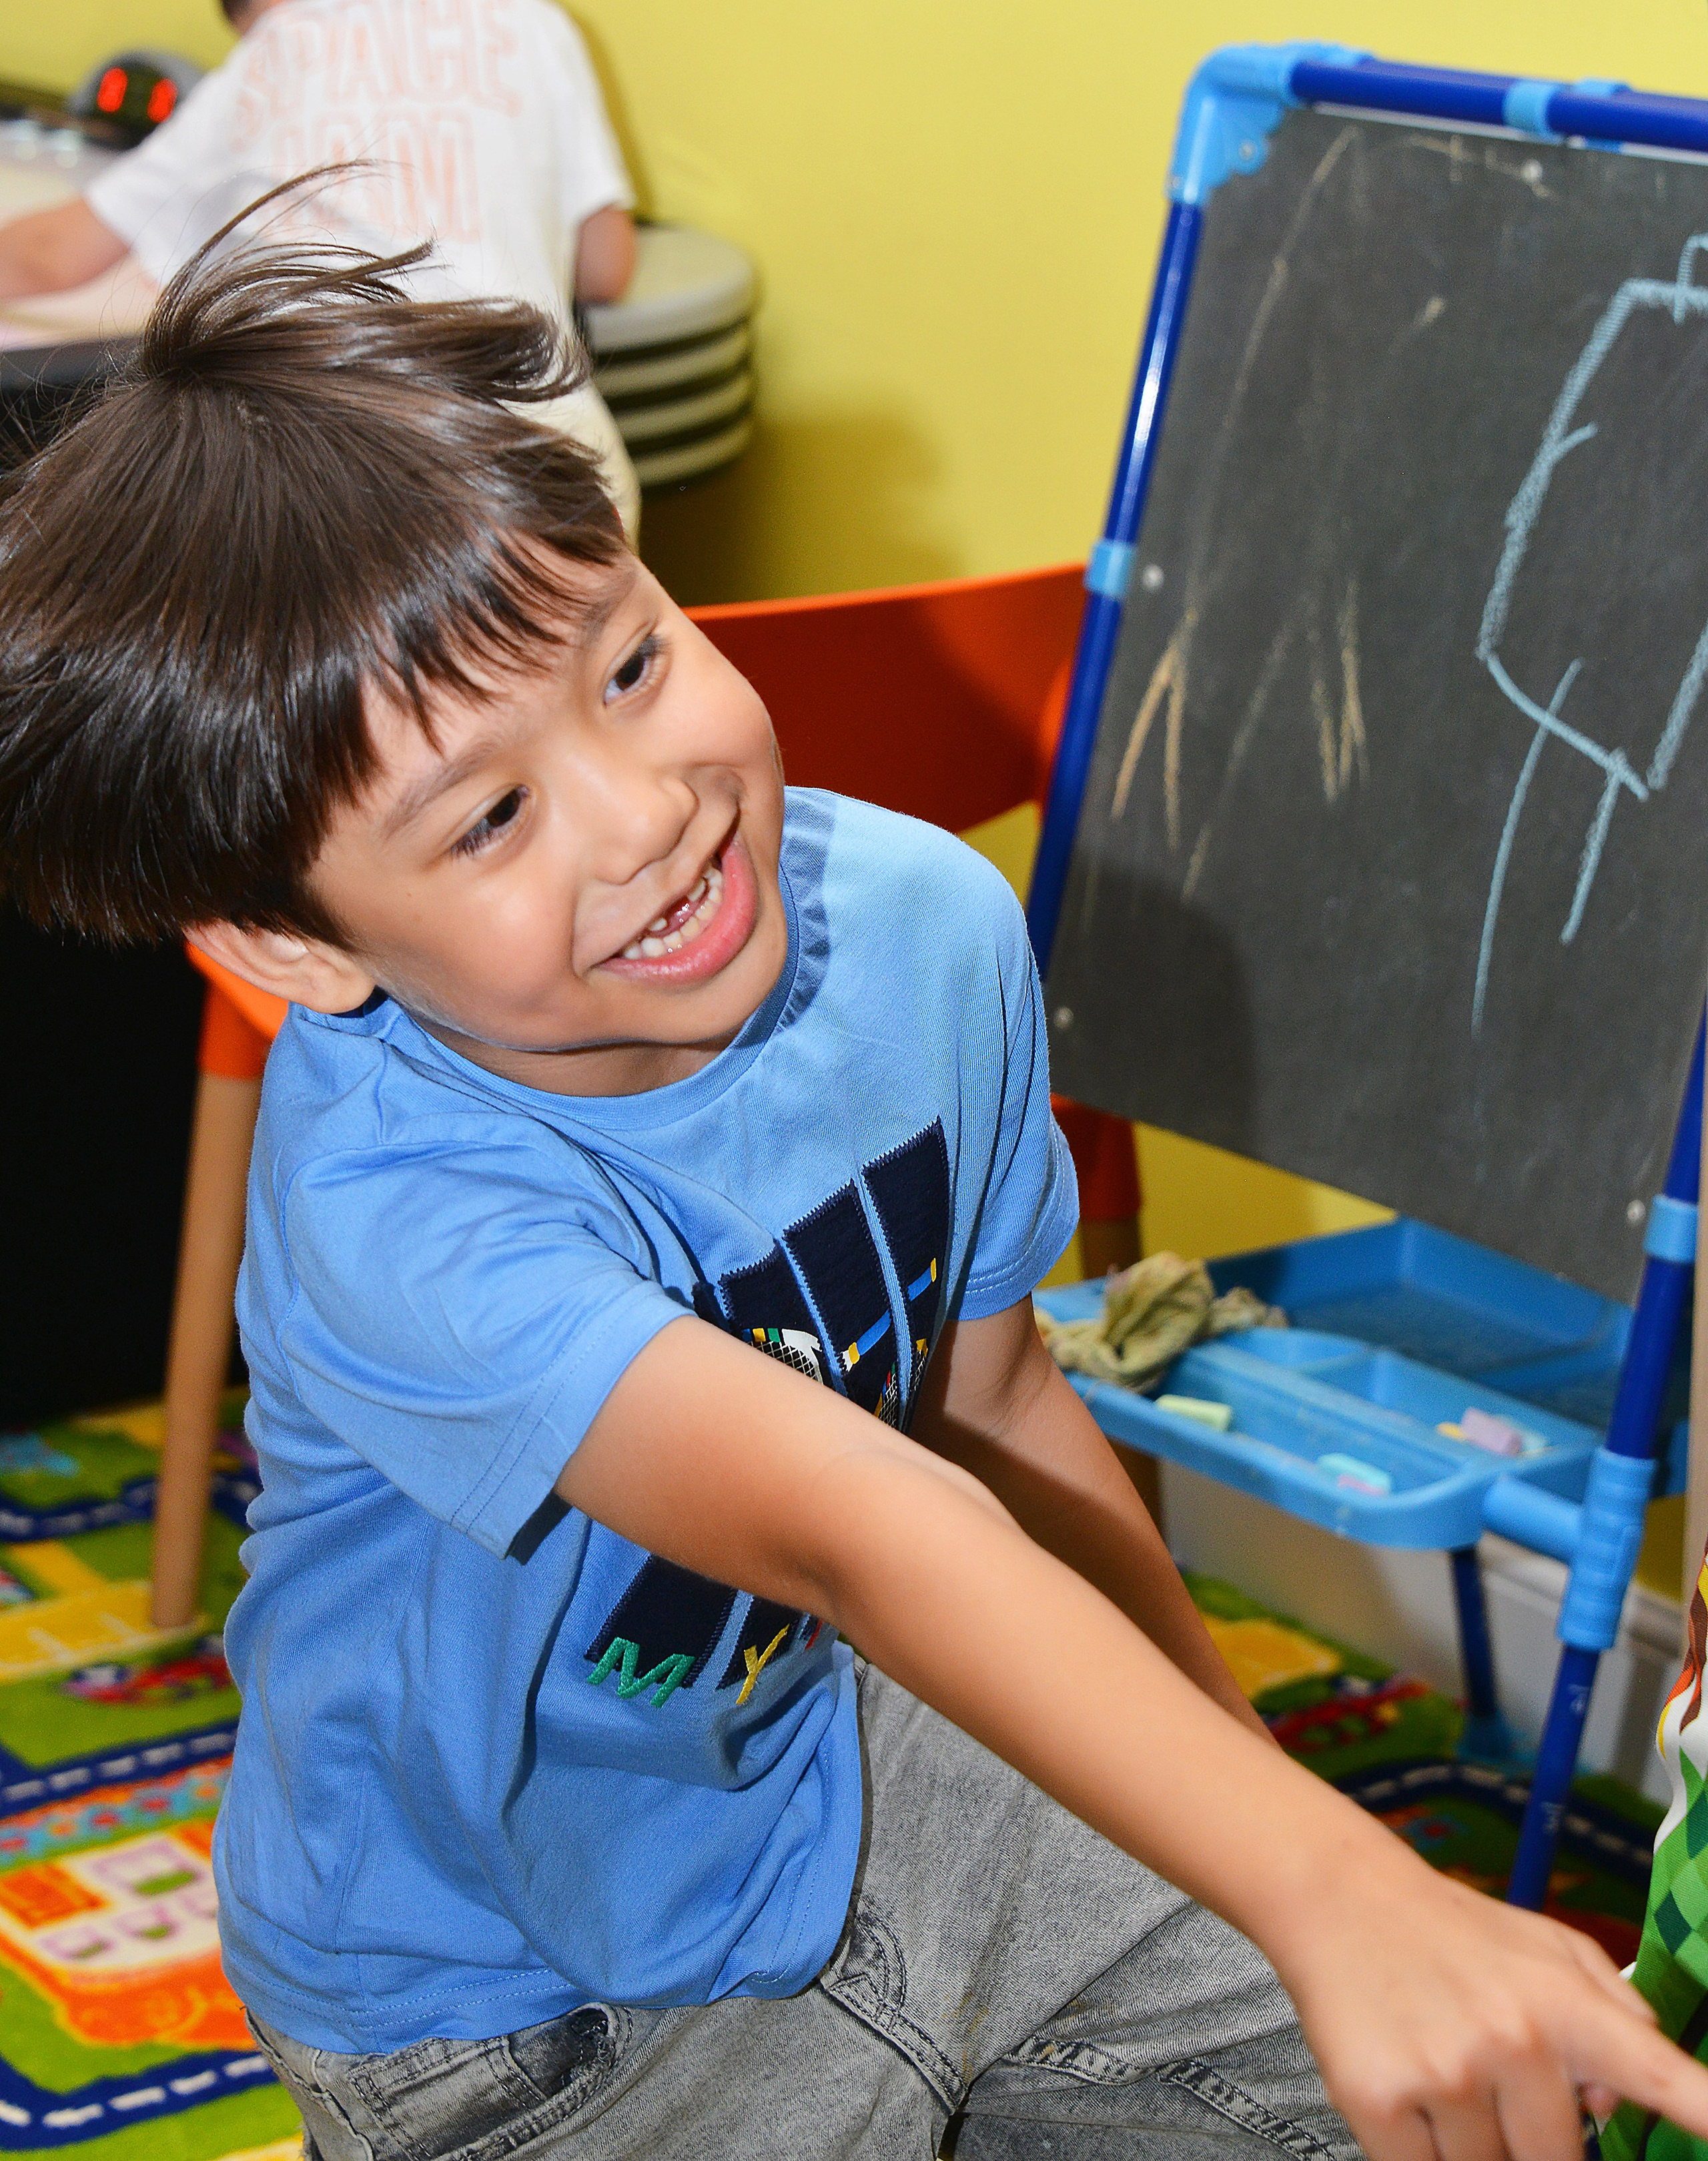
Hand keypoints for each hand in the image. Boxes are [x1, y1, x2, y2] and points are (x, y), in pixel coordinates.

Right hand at [1272, 1851, 1707, 2159]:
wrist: (1339, 1897)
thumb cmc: (1455, 1933)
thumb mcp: (1551, 1948)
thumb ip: (1616, 2016)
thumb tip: (1622, 2098)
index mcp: (1566, 2004)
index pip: (1661, 2077)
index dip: (1707, 2113)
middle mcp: (1514, 2039)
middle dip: (1529, 2140)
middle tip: (1490, 2081)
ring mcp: (1445, 2073)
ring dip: (1469, 2145)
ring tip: (1442, 2074)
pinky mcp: (1379, 2100)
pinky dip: (1418, 2152)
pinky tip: (1406, 2093)